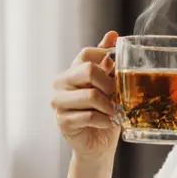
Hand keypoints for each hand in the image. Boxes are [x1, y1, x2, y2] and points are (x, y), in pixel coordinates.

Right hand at [51, 31, 120, 160]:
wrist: (99, 143)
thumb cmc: (105, 112)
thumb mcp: (111, 84)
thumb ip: (108, 61)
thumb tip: (112, 34)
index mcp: (74, 71)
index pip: (86, 53)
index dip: (104, 58)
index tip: (115, 69)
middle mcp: (62, 84)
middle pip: (86, 70)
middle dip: (108, 83)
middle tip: (116, 95)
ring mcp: (60, 102)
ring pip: (90, 95)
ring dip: (108, 106)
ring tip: (113, 112)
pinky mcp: (62, 121)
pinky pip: (88, 116)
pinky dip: (103, 120)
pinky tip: (106, 123)